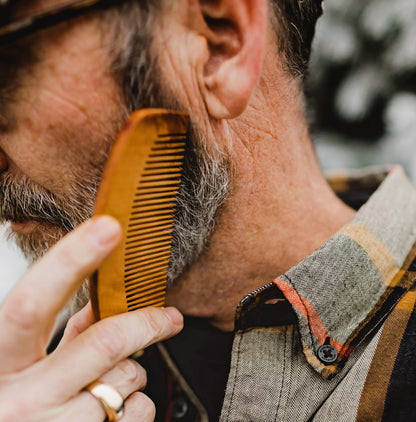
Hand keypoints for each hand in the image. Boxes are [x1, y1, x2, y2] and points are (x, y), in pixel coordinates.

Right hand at [0, 216, 182, 421]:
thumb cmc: (19, 406)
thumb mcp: (23, 364)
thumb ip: (63, 332)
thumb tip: (104, 299)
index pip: (33, 303)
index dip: (70, 261)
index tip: (108, 228)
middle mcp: (21, 400)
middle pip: (104, 343)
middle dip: (146, 324)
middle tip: (170, 317)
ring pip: (127, 380)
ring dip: (133, 375)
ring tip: (111, 385)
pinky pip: (138, 413)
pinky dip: (139, 405)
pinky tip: (113, 411)